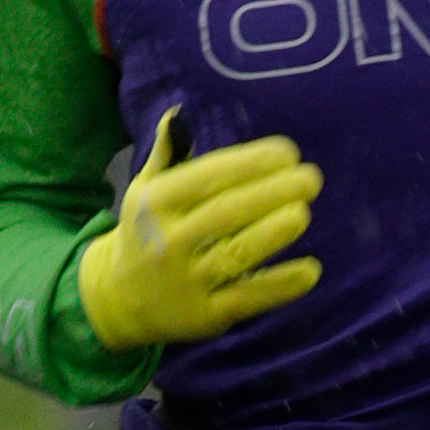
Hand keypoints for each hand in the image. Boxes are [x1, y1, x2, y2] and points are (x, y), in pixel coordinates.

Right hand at [76, 110, 323, 352]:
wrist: (118, 300)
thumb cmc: (144, 234)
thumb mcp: (144, 190)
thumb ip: (166, 153)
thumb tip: (177, 113)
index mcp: (154, 203)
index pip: (207, 177)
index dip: (251, 163)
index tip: (288, 153)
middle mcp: (167, 241)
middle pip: (227, 212)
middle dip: (273, 192)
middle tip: (311, 179)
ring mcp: (186, 282)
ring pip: (237, 254)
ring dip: (274, 233)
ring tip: (303, 213)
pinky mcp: (205, 316)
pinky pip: (248, 298)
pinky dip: (281, 286)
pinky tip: (310, 270)